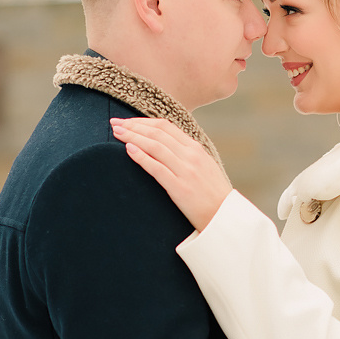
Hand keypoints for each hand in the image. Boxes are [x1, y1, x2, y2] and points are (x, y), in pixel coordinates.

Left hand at [111, 117, 231, 231]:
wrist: (224, 217)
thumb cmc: (211, 194)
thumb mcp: (203, 167)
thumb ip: (186, 155)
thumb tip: (164, 146)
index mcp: (196, 148)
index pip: (166, 126)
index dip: (143, 121)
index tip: (127, 121)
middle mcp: (191, 155)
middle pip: (158, 133)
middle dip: (133, 126)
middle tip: (115, 123)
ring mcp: (186, 171)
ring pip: (155, 146)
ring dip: (133, 137)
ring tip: (116, 133)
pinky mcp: (180, 187)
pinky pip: (157, 168)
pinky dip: (141, 157)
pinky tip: (128, 150)